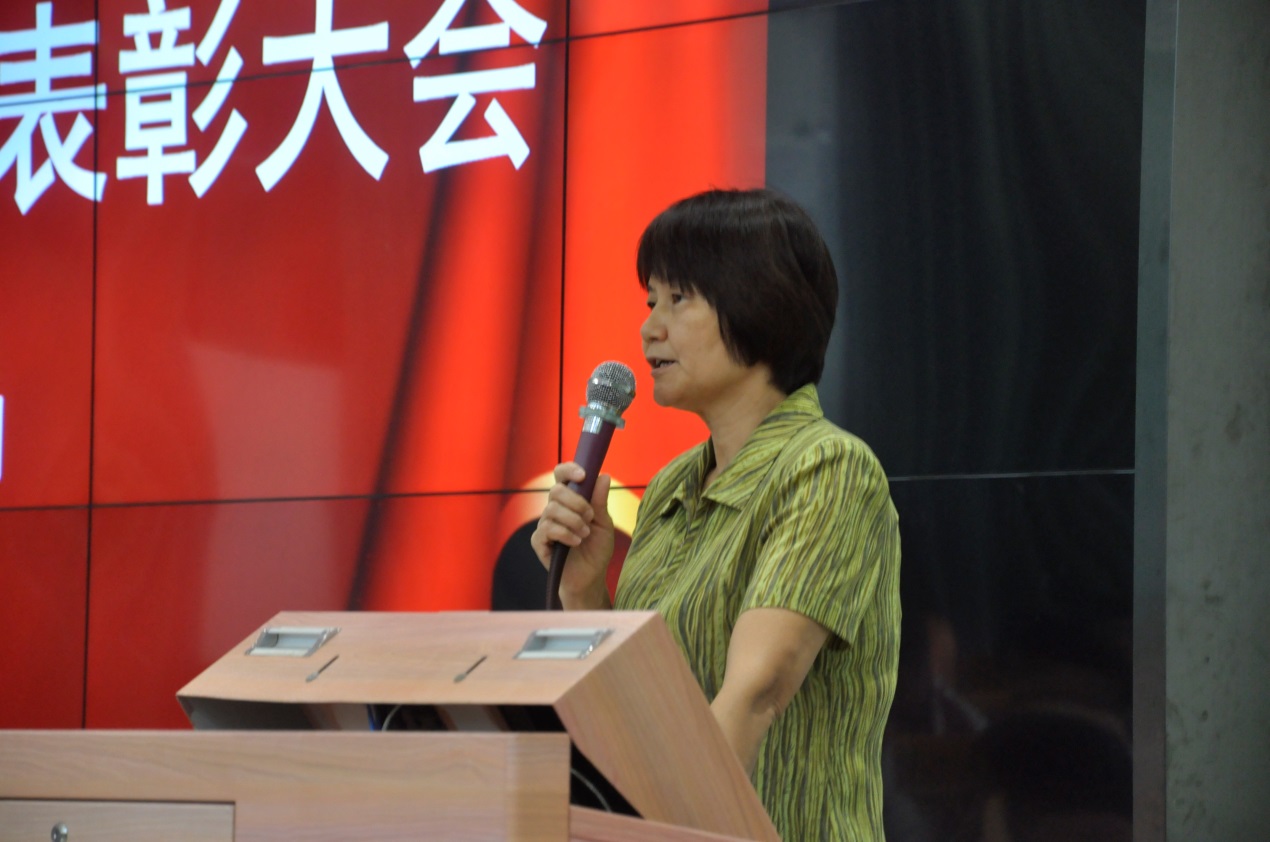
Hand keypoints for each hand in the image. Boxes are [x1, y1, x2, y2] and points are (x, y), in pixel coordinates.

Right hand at [530, 462, 615, 609]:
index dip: (568, 470)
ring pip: (551, 510)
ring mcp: (545, 525)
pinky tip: (575, 542)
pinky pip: (546, 530)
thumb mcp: (604, 524)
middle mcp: (554, 510)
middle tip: (590, 517)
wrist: (590, 578)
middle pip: (556, 491)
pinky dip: (564, 534)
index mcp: (569, 501)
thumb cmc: (596, 550)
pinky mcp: (539, 542)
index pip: (561, 476)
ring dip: (573, 521)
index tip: (583, 475)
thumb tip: (603, 475)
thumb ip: (600, 501)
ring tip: (585, 534)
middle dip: (576, 502)